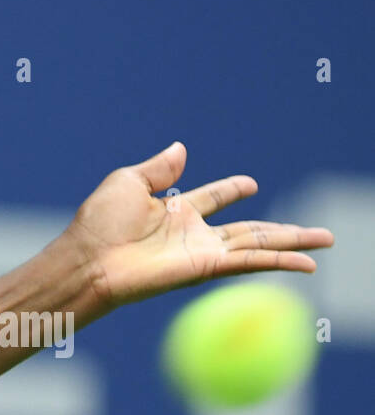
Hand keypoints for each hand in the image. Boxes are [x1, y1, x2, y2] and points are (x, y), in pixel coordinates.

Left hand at [62, 141, 333, 314]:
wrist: (89, 259)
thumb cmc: (99, 223)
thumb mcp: (128, 183)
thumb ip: (159, 168)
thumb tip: (180, 147)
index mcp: (174, 210)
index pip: (213, 199)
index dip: (231, 190)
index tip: (250, 183)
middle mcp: (193, 234)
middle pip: (249, 229)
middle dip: (282, 230)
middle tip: (314, 231)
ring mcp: (202, 252)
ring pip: (259, 245)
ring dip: (293, 244)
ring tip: (325, 240)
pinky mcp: (206, 268)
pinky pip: (250, 262)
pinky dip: (279, 262)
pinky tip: (306, 264)